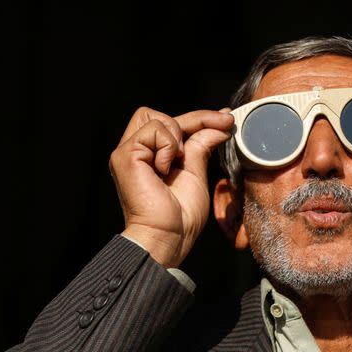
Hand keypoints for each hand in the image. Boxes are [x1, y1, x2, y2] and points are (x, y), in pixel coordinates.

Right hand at [109, 107, 233, 267]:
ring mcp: (127, 153)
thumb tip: (218, 126)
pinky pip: (153, 130)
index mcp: (150, 156)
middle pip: (159, 114)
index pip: (172, 123)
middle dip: (191, 120)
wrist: (168, 238)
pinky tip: (167, 169)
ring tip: (178, 163)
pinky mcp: (125, 156)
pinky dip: (169, 147)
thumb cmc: (180, 217)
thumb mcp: (196, 173)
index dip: (200, 118)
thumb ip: (200, 146)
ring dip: (177, 137)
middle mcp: (135, 152)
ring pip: (155, 117)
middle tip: (217, 129)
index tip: (226, 118)